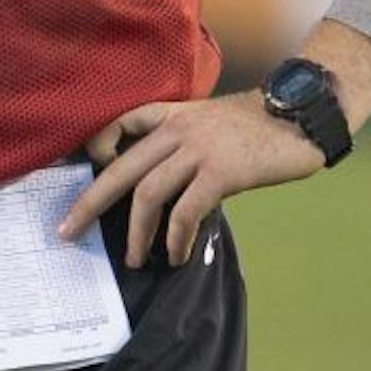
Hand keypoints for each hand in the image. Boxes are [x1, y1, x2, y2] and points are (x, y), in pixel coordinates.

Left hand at [57, 92, 322, 266]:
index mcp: (174, 113)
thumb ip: (182, 142)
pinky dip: (175, 239)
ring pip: (148, 195)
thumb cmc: (258, 125)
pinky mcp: (221, 172)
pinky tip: (175, 255)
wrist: (300, 116)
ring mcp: (199, 149)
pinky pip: (185, 211)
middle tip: (69, 230)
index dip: (97, 147)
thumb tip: (155, 186)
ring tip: (134, 257)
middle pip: (121, 168)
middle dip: (90, 202)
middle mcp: (179, 128)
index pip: (121, 123)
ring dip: (136, 233)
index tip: (85, 172)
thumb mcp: (210, 122)